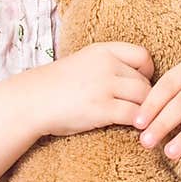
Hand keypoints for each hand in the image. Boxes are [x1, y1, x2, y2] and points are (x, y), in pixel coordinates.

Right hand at [22, 42, 154, 137]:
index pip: (142, 55)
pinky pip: (133, 115)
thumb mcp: (83, 62)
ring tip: (142, 121)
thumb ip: (108, 64)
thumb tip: (136, 76)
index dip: (147, 71)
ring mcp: (104, 87)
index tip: (140, 83)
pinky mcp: (102, 109)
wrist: (32, 101)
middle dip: (146, 97)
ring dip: (145, 112)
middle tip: (140, 109)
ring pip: (144, 98)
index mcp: (102, 51)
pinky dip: (139, 124)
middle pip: (145, 81)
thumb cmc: (57, 86)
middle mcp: (106, 65)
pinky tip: (136, 130)